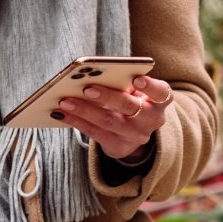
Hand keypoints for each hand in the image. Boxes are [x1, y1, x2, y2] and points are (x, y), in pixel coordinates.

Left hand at [52, 74, 172, 162]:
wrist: (136, 132)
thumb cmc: (134, 101)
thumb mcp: (137, 92)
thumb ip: (124, 83)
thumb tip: (93, 75)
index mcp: (159, 102)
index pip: (161, 93)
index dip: (150, 87)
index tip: (137, 79)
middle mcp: (150, 120)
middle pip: (129, 107)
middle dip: (107, 97)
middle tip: (87, 88)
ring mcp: (134, 136)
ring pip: (108, 121)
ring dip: (84, 110)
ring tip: (65, 100)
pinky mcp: (118, 146)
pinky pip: (94, 133)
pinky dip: (76, 121)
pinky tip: (61, 113)